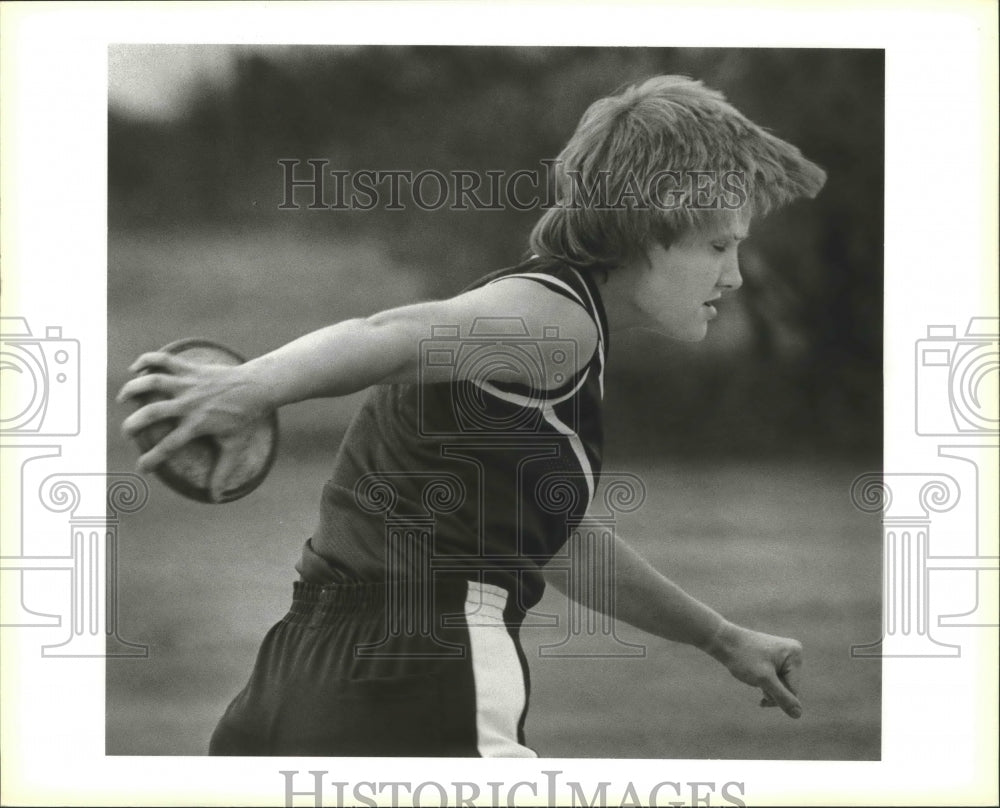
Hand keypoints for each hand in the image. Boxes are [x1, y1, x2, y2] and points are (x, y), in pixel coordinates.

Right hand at [117, 351, 272, 474]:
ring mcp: (189, 384)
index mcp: (198, 425)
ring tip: (122, 398)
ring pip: (153, 381)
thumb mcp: (234, 447)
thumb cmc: (245, 418)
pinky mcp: (190, 368)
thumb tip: (217, 498)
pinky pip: (163, 360)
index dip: (152, 459)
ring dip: (133, 388)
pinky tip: (136, 369)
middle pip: (153, 413)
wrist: (257, 387)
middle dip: (134, 423)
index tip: (141, 469)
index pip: (169, 446)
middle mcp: (190, 404)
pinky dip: (147, 360)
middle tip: (126, 432)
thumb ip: (223, 472)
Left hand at [703, 621, 802, 718]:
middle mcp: (794, 654)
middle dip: (771, 689)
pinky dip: (765, 683)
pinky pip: (776, 680)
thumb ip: (782, 698)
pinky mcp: (776, 660)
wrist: (724, 642)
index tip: (759, 680)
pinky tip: (755, 676)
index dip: (775, 693)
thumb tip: (798, 715)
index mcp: (796, 655)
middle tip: (755, 675)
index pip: (793, 690)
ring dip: (766, 687)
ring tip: (753, 673)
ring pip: (781, 686)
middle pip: (789, 688)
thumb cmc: (743, 658)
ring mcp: (785, 656)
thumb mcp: (764, 680)